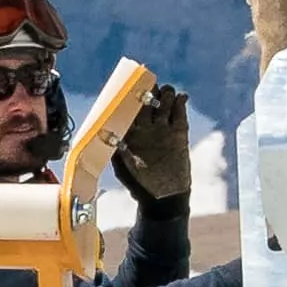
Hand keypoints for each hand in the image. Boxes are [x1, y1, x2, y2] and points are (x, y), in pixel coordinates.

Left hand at [113, 84, 192, 206]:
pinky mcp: (179, 133)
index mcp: (130, 133)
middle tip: (153, 89)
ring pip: (164, 103)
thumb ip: (116, 149)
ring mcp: (163, 129)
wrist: (164, 198)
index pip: (130, 108)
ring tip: (168, 95)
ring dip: (166, 95)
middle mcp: (146, 128)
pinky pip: (180, 113)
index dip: (132, 96)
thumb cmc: (139, 186)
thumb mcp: (122, 168)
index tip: (134, 88)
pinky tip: (181, 98)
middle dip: (150, 91)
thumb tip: (105, 133)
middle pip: (148, 100)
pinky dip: (181, 102)